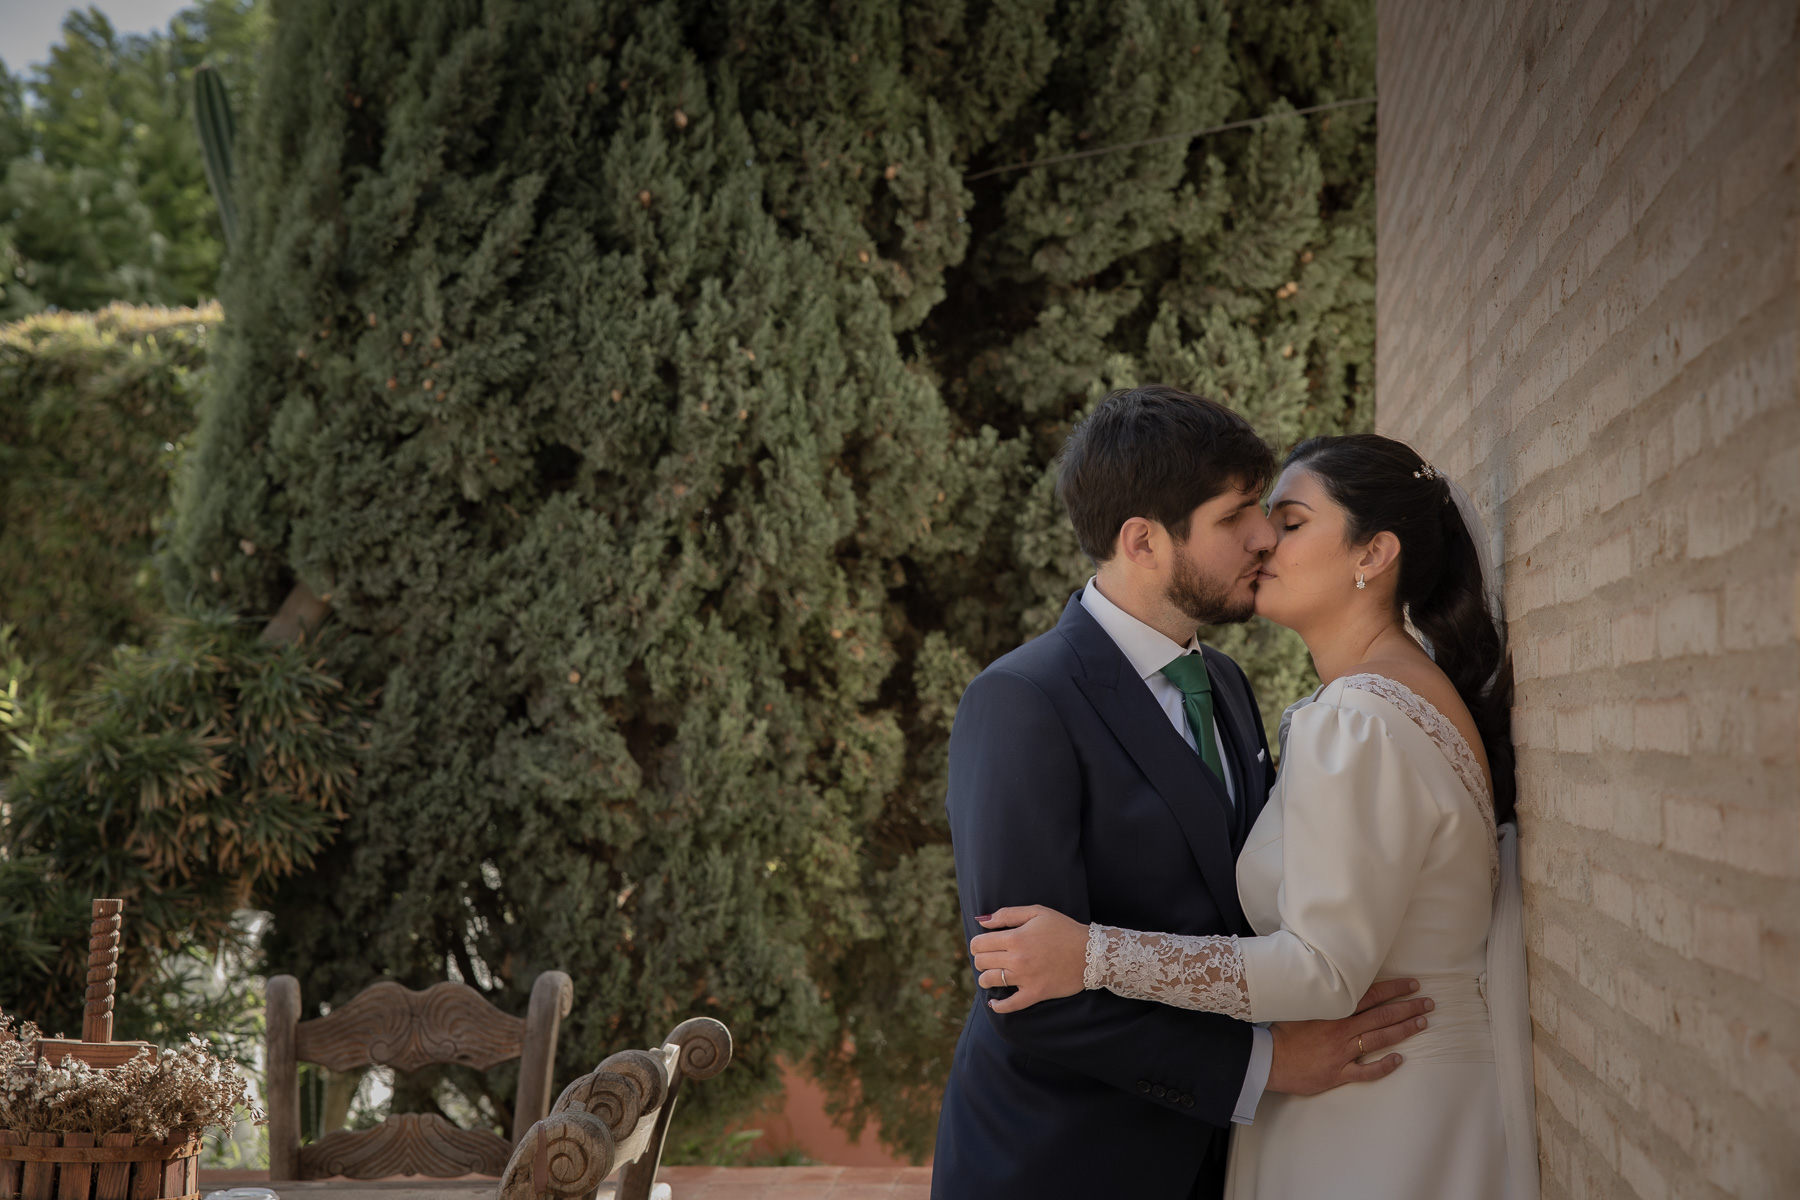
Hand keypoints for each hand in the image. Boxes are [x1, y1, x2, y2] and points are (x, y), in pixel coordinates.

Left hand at [970, 905, 1089, 1011]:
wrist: (1091, 953)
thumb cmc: (1063, 929)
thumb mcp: (1037, 912)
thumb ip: (1007, 914)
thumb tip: (981, 920)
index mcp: (1015, 938)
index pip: (979, 944)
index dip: (977, 944)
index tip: (985, 944)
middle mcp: (1017, 959)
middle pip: (981, 962)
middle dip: (982, 959)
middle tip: (991, 957)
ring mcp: (1025, 978)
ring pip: (990, 981)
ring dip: (986, 977)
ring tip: (994, 974)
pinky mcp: (1035, 994)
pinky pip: (1009, 1005)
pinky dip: (998, 1005)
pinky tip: (994, 1002)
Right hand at [1265, 978, 1433, 1094]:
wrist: (1268, 1059)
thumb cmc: (1281, 1031)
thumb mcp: (1300, 1006)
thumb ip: (1320, 997)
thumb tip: (1334, 982)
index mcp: (1333, 1011)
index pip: (1370, 996)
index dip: (1393, 990)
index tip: (1412, 985)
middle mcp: (1342, 1029)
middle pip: (1381, 1016)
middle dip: (1407, 1008)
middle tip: (1428, 1003)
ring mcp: (1342, 1052)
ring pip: (1379, 1039)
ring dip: (1403, 1031)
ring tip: (1422, 1024)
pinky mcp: (1338, 1073)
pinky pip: (1366, 1071)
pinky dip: (1384, 1066)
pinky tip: (1399, 1060)